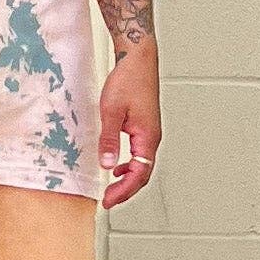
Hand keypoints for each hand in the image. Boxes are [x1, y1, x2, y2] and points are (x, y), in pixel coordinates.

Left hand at [96, 41, 159, 210]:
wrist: (138, 58)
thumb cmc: (129, 79)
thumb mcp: (111, 111)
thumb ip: (109, 140)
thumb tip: (107, 165)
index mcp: (148, 137)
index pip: (139, 175)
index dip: (123, 192)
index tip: (109, 201)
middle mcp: (153, 137)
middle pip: (143, 174)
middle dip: (126, 190)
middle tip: (109, 199)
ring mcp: (150, 132)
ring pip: (143, 164)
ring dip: (129, 179)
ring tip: (112, 187)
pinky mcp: (145, 125)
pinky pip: (140, 153)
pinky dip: (130, 164)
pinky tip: (118, 164)